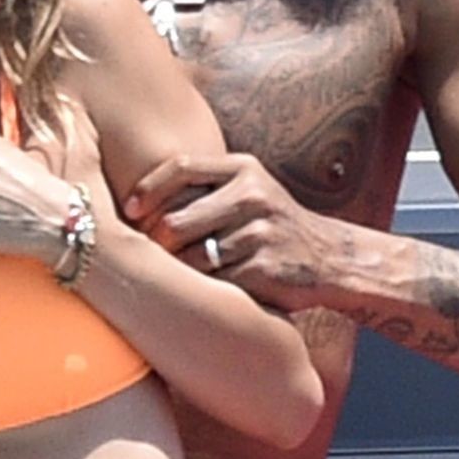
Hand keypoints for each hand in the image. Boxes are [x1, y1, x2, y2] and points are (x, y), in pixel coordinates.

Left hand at [125, 152, 328, 307]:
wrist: (330, 257)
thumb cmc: (269, 225)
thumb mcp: (246, 190)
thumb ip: (202, 187)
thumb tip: (133, 205)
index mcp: (243, 169)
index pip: (180, 167)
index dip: (147, 189)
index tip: (129, 210)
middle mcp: (252, 195)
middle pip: (175, 219)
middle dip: (156, 243)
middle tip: (152, 256)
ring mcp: (261, 232)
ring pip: (191, 257)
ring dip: (179, 272)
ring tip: (181, 276)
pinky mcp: (266, 268)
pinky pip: (214, 282)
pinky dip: (205, 290)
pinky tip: (210, 290)